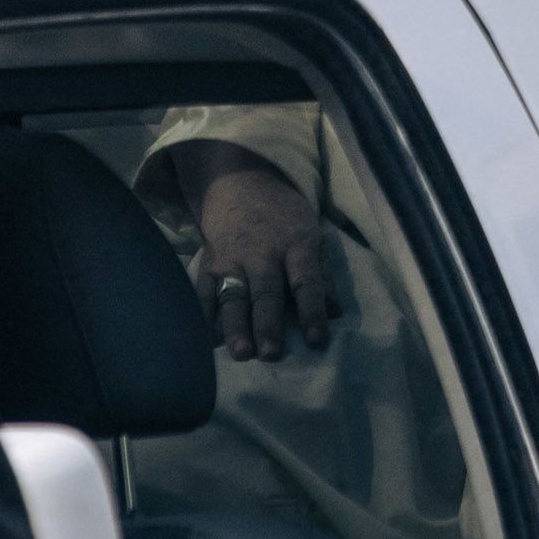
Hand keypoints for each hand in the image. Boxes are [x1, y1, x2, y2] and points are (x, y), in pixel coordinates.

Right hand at [170, 150, 335, 360]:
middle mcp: (262, 253)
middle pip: (265, 292)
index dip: (312, 311)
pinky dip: (204, 315)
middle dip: (267, 324)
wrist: (242, 183)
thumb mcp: (311, 236)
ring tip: (240, 353)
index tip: (316, 341)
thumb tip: (334, 314)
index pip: (306, 281)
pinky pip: (204, 291)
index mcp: (296, 245)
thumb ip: (321, 275)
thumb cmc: (285, 219)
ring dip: (235, 326)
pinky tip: (208, 338)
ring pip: (233, 295)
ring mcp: (231, 258)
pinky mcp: (208, 263)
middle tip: (271, 355)